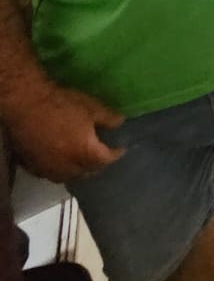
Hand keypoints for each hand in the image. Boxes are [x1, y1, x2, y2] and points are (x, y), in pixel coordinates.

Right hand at [5, 82, 124, 182]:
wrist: (27, 106)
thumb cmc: (62, 105)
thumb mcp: (92, 107)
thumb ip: (109, 118)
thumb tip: (120, 123)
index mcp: (86, 154)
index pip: (106, 160)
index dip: (116, 154)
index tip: (120, 149)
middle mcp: (69, 168)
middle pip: (88, 172)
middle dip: (97, 164)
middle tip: (102, 154)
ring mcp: (50, 171)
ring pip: (70, 176)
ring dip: (79, 169)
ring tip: (83, 159)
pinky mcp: (34, 168)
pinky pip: (52, 174)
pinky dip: (61, 169)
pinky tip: (61, 159)